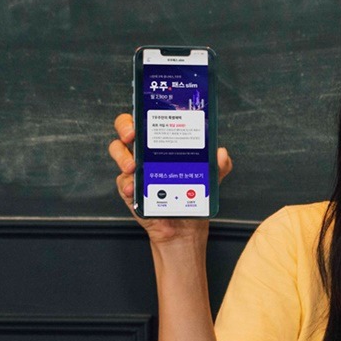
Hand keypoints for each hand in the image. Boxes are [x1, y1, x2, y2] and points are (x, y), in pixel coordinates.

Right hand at [108, 113, 232, 244]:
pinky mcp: (130, 190)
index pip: (145, 122)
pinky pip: (123, 183)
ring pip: (119, 155)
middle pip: (125, 133)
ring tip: (133, 167)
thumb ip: (220, 165)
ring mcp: (135, 171)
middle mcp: (145, 154)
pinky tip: (133, 189)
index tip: (144, 118)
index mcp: (161, 145)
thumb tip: (221, 153)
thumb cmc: (192, 194)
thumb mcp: (210, 177)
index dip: (140, 116)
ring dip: (123, 158)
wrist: (184, 225)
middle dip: (125, 128)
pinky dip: (126, 185)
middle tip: (132, 136)